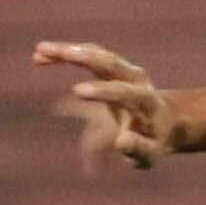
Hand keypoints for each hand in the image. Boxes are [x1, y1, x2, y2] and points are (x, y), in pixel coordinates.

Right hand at [34, 41, 177, 169]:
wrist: (166, 121)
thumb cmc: (155, 141)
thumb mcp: (150, 153)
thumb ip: (138, 149)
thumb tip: (120, 142)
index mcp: (147, 102)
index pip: (126, 92)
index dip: (103, 91)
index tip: (77, 91)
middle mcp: (137, 79)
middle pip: (111, 63)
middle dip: (84, 57)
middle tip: (57, 54)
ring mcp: (125, 69)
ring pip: (96, 53)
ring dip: (68, 51)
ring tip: (39, 53)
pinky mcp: (111, 65)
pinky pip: (88, 53)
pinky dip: (65, 52)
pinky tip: (39, 56)